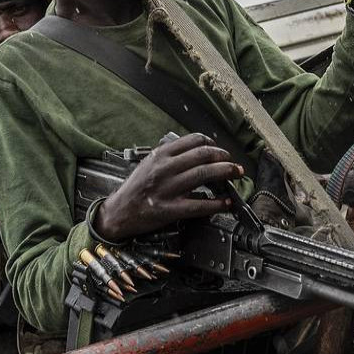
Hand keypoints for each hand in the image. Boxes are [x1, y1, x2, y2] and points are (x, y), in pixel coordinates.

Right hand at [94, 133, 243, 240]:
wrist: (117, 212)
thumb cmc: (134, 189)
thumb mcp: (148, 164)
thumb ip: (170, 157)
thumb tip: (198, 152)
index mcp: (160, 155)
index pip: (193, 141)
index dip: (212, 144)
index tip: (220, 150)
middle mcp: (164, 169)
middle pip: (203, 156)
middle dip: (224, 158)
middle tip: (234, 164)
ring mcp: (166, 189)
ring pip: (203, 175)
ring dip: (225, 173)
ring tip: (235, 175)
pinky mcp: (169, 210)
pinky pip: (198, 205)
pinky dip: (216, 204)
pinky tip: (225, 203)